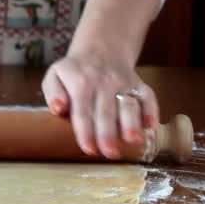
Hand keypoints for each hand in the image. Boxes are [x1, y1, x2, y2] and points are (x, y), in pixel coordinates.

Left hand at [41, 53, 158, 159]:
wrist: (100, 50)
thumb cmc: (73, 71)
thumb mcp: (54, 76)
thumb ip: (53, 93)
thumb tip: (57, 108)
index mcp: (80, 83)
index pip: (82, 110)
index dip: (86, 131)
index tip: (89, 149)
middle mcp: (104, 82)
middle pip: (106, 111)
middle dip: (108, 133)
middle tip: (110, 153)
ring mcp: (124, 83)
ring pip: (129, 104)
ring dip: (131, 123)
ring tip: (133, 141)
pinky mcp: (139, 84)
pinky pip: (148, 96)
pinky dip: (151, 110)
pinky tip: (150, 125)